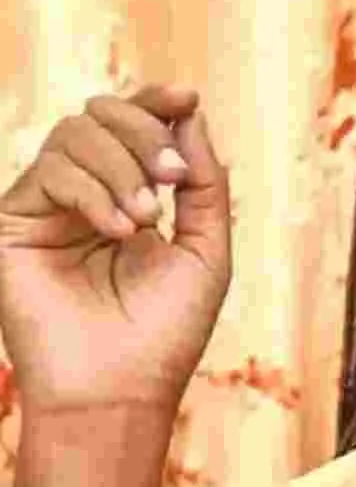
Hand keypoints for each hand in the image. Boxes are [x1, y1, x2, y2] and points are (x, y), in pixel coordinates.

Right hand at [0, 86, 231, 415]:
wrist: (120, 389)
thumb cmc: (166, 331)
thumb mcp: (205, 249)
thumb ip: (205, 184)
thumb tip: (191, 114)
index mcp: (131, 198)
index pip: (136, 129)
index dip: (157, 102)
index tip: (187, 97)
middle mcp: (87, 197)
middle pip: (102, 116)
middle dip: (143, 131)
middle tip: (171, 176)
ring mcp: (48, 208)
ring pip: (75, 134)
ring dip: (121, 166)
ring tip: (145, 219)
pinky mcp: (13, 223)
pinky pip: (50, 172)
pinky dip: (93, 192)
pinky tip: (119, 231)